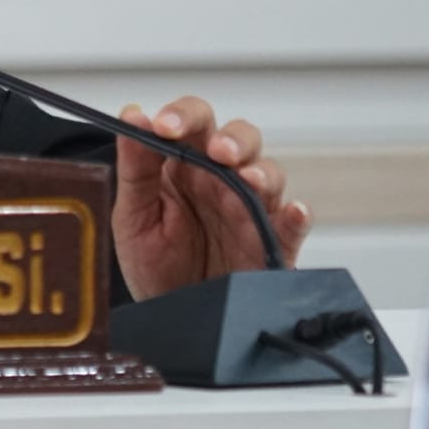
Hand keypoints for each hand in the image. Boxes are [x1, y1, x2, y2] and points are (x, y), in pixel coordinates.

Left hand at [111, 97, 311, 300]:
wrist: (168, 313)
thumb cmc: (152, 261)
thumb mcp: (133, 215)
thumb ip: (134, 168)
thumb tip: (132, 115)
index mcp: (184, 165)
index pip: (192, 123)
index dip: (182, 116)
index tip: (164, 126)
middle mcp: (220, 180)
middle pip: (239, 138)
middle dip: (232, 140)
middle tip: (218, 152)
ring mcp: (249, 210)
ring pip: (269, 174)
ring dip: (262, 173)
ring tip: (248, 180)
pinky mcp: (271, 245)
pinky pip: (292, 225)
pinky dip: (296, 217)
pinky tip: (291, 212)